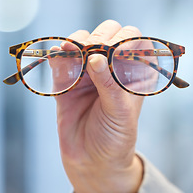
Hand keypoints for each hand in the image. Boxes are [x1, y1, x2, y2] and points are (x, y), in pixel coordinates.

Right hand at [55, 20, 143, 192]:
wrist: (90, 160)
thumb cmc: (114, 137)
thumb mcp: (119, 112)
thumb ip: (109, 84)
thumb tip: (95, 57)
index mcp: (134, 72)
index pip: (134, 40)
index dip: (125, 40)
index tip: (114, 52)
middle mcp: (112, 66)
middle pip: (107, 33)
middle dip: (99, 37)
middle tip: (92, 51)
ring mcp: (87, 70)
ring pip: (82, 40)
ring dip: (76, 42)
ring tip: (72, 51)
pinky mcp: (65, 79)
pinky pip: (60, 59)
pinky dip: (57, 54)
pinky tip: (57, 55)